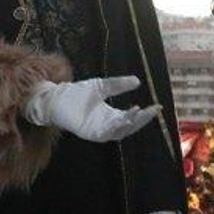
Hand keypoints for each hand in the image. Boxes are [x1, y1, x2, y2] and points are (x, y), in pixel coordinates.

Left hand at [24, 77, 160, 142]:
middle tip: (152, 110)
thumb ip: (118, 84)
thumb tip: (137, 81)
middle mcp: (106, 126)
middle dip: (142, 120)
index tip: (157, 106)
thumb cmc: (76, 93)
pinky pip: (104, 132)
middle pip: (129, 127)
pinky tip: (122, 117)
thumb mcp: (101, 85)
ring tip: (139, 112)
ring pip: (119, 132)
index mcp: (111, 116)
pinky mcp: (88, 132)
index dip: (145, 114)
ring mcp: (98, 130)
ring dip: (130, 123)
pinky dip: (114, 127)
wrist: (56, 97)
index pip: (132, 118)